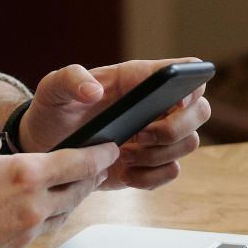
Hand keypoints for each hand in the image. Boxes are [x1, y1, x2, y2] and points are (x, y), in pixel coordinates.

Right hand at [0, 111, 118, 247]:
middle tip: (97, 168)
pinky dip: (47, 218)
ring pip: (62, 214)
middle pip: (78, 191)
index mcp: (23, 176)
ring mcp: (23, 234)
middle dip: (92, 177)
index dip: (99, 155)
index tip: (110, 149)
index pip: (77, 163)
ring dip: (72, 199)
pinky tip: (37, 212)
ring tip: (71, 188)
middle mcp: (31, 208)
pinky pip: (40, 232)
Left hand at [17, 58, 210, 190]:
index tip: (176, 101)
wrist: (47, 147)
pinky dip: (152, 177)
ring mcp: (155, 136)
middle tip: (140, 135)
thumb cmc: (54, 110)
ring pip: (189, 143)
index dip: (191, 83)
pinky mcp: (149, 163)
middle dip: (176, 127)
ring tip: (124, 155)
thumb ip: (70, 80)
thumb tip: (94, 90)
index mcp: (137, 78)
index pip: (182, 70)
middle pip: (200, 110)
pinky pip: (171, 171)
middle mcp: (155, 105)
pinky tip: (125, 173)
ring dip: (160, 154)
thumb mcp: (53, 88)